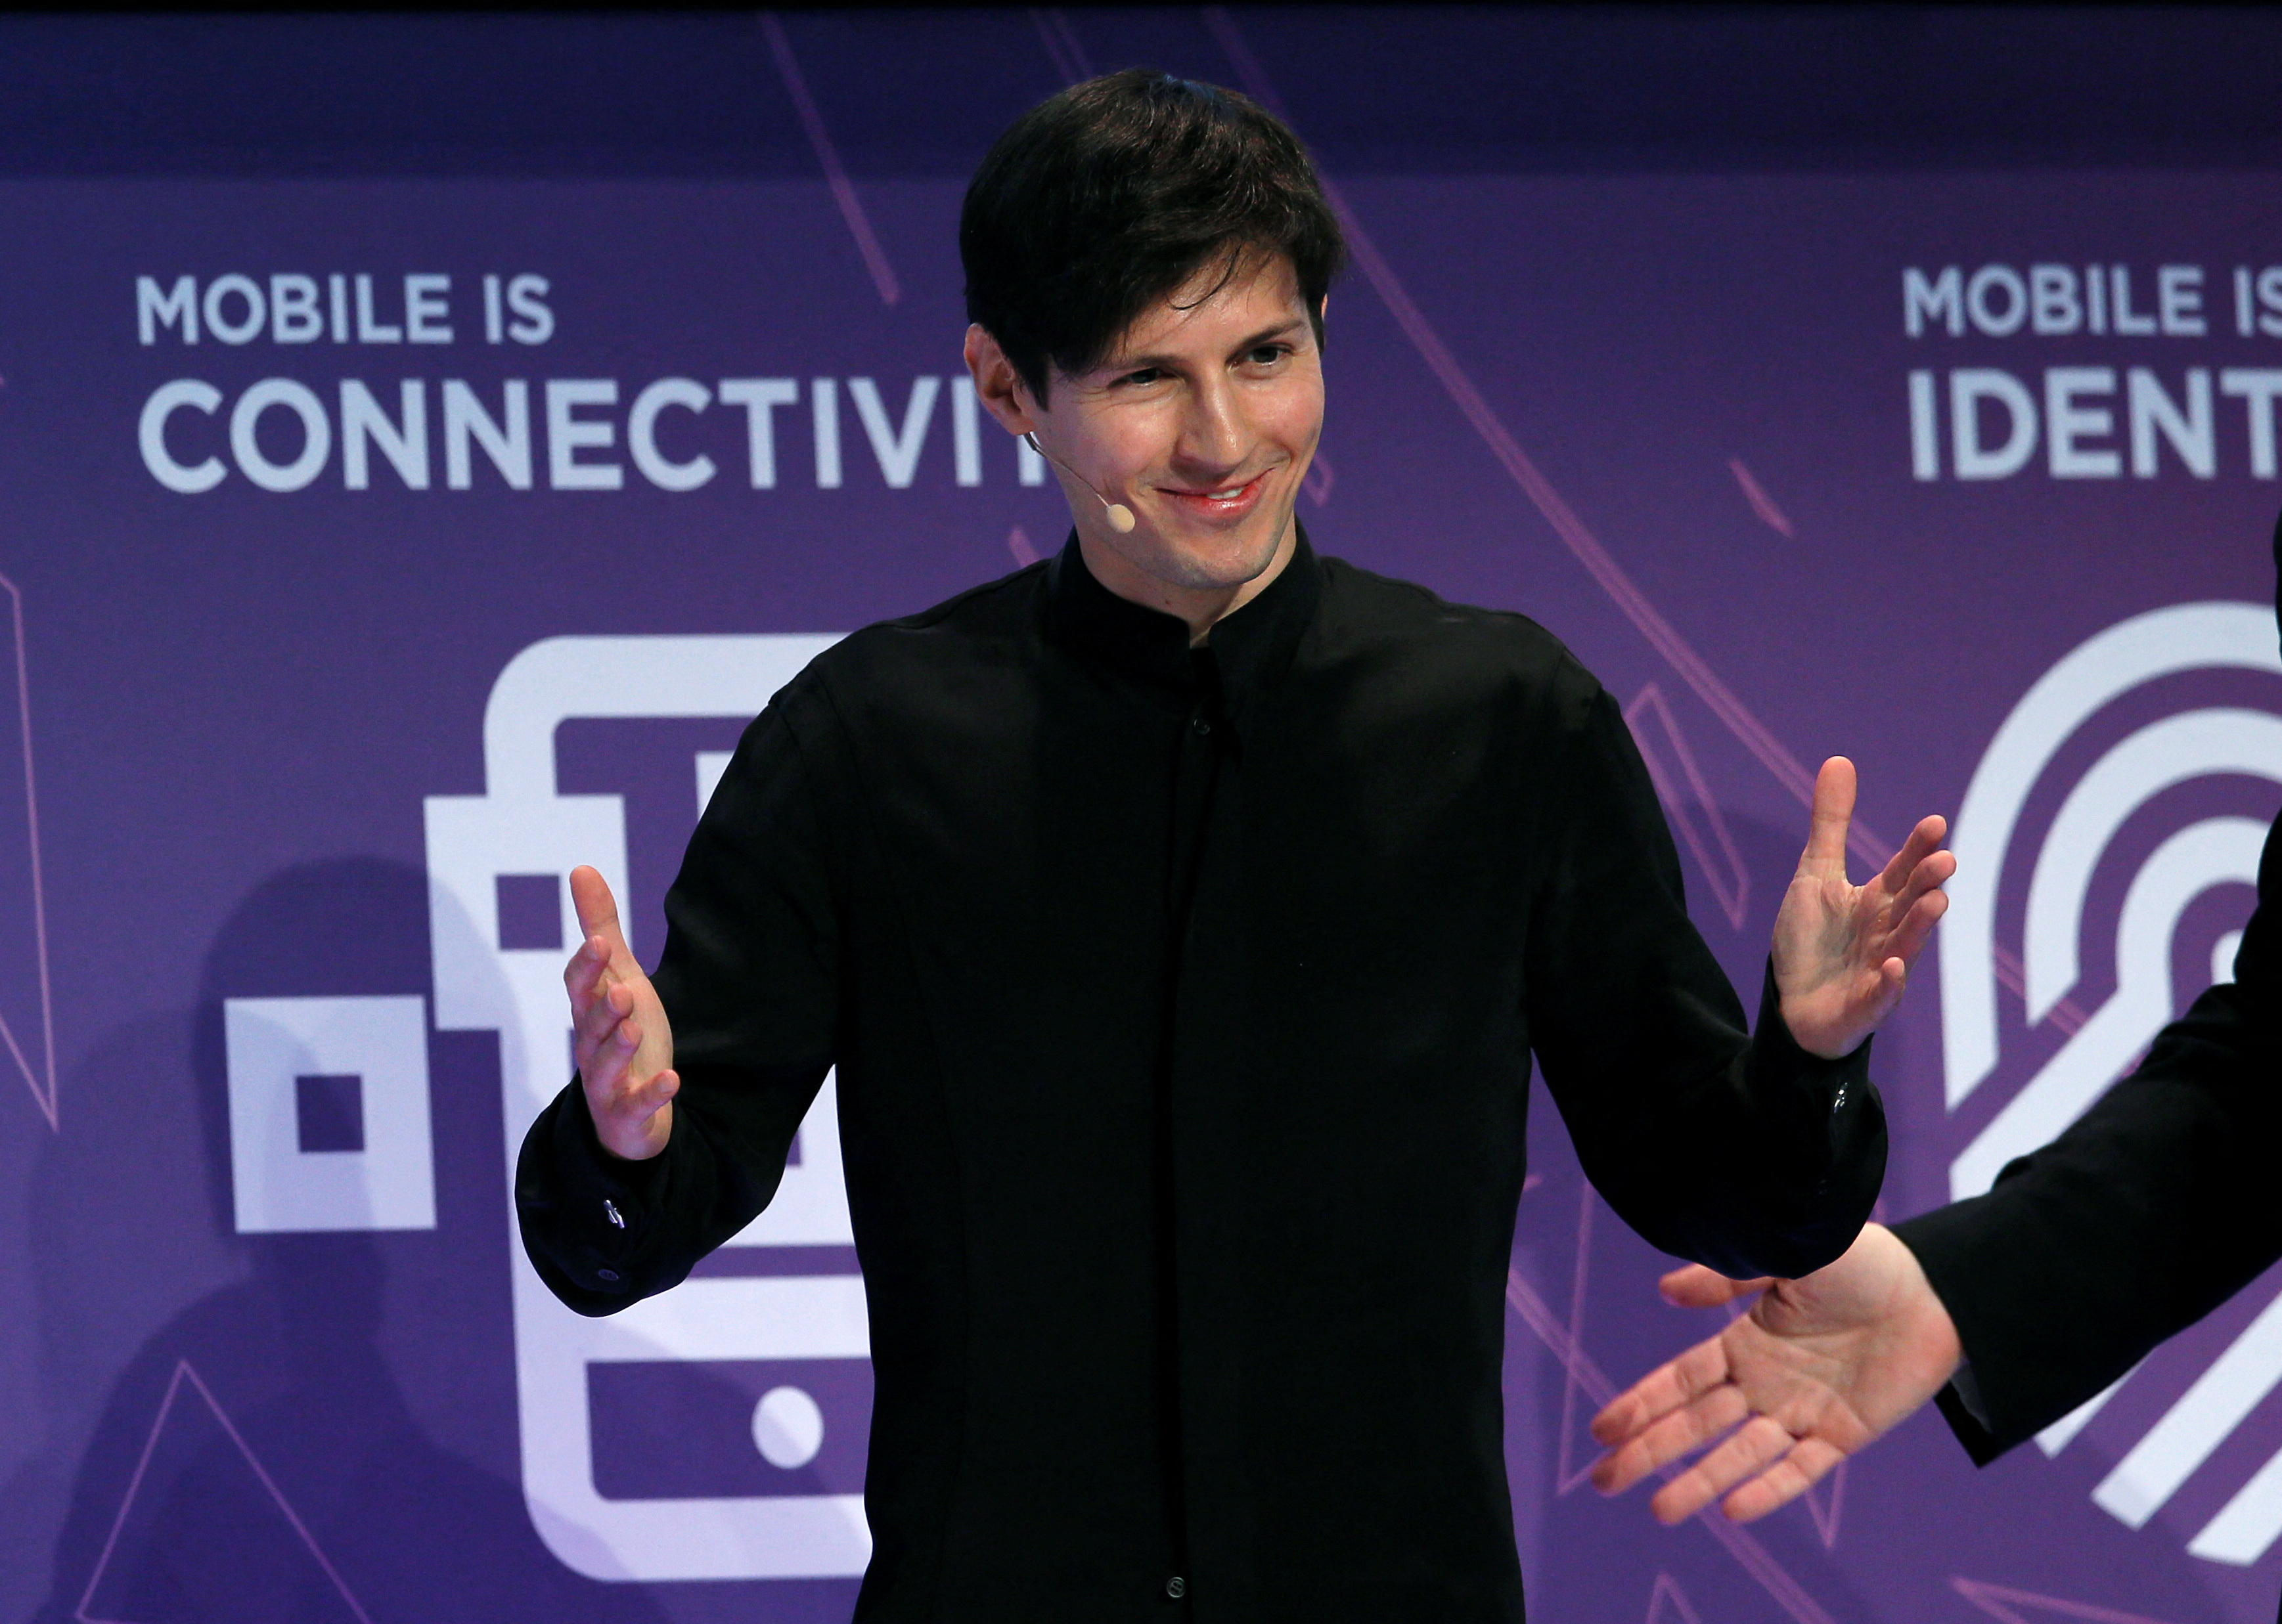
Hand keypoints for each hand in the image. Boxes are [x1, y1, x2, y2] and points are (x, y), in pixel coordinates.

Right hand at [564, 865, 677, 1160]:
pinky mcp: (628, 1113)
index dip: (587, 966)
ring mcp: (607, 1083)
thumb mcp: (618, 977)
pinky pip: (637, 1105)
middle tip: (622, 989)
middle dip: (603, 1008)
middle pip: (589, 1026)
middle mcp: (591, 1047)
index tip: (598, 941)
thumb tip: (581, 868)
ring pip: (605, 1066)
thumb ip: (600, 927)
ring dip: (618, 1046)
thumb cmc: (621, 1033)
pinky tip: (672, 1080)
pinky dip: (653, 1094)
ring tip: (633, 1027)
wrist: (629, 1110)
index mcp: (590, 1012)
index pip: (579, 986)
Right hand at [1587, 1224, 1961, 1523]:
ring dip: (1700, 1481)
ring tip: (1660, 1511)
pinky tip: (1735, 1511)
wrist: (1934, 1287)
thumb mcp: (1783, 1256)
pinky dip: (1770, 1490)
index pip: (1681, 1380)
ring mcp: (1801, 1411)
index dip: (1642, 1403)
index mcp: (1744, 1342)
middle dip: (1650, 1452)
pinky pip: (1802, 1470)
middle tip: (1604, 1482)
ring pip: (1740, 1454)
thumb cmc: (1855, 1260)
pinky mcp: (1844, 1433)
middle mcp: (1764, 1383)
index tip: (1602, 1429)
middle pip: (1696, 1424)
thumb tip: (1664, 1291)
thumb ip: (1725, 1275)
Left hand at [1773, 757, 1953, 1057]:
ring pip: (1905, 946)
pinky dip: (1887, 985)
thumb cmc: (1813, 940)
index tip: (1934, 823)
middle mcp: (1887, 932)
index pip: (1903, 870)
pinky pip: (1880, 996)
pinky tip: (1891, 969)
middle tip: (1945, 860)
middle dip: (1927, 883)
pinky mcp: (1865, 1005)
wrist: (1792, 1005)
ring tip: (1936, 901)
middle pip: (1911, 904)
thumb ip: (1831, 823)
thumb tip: (1839, 760)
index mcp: (1878, 901)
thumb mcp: (1815, 875)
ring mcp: (1880, 970)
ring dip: (1920, 926)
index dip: (1917, 848)